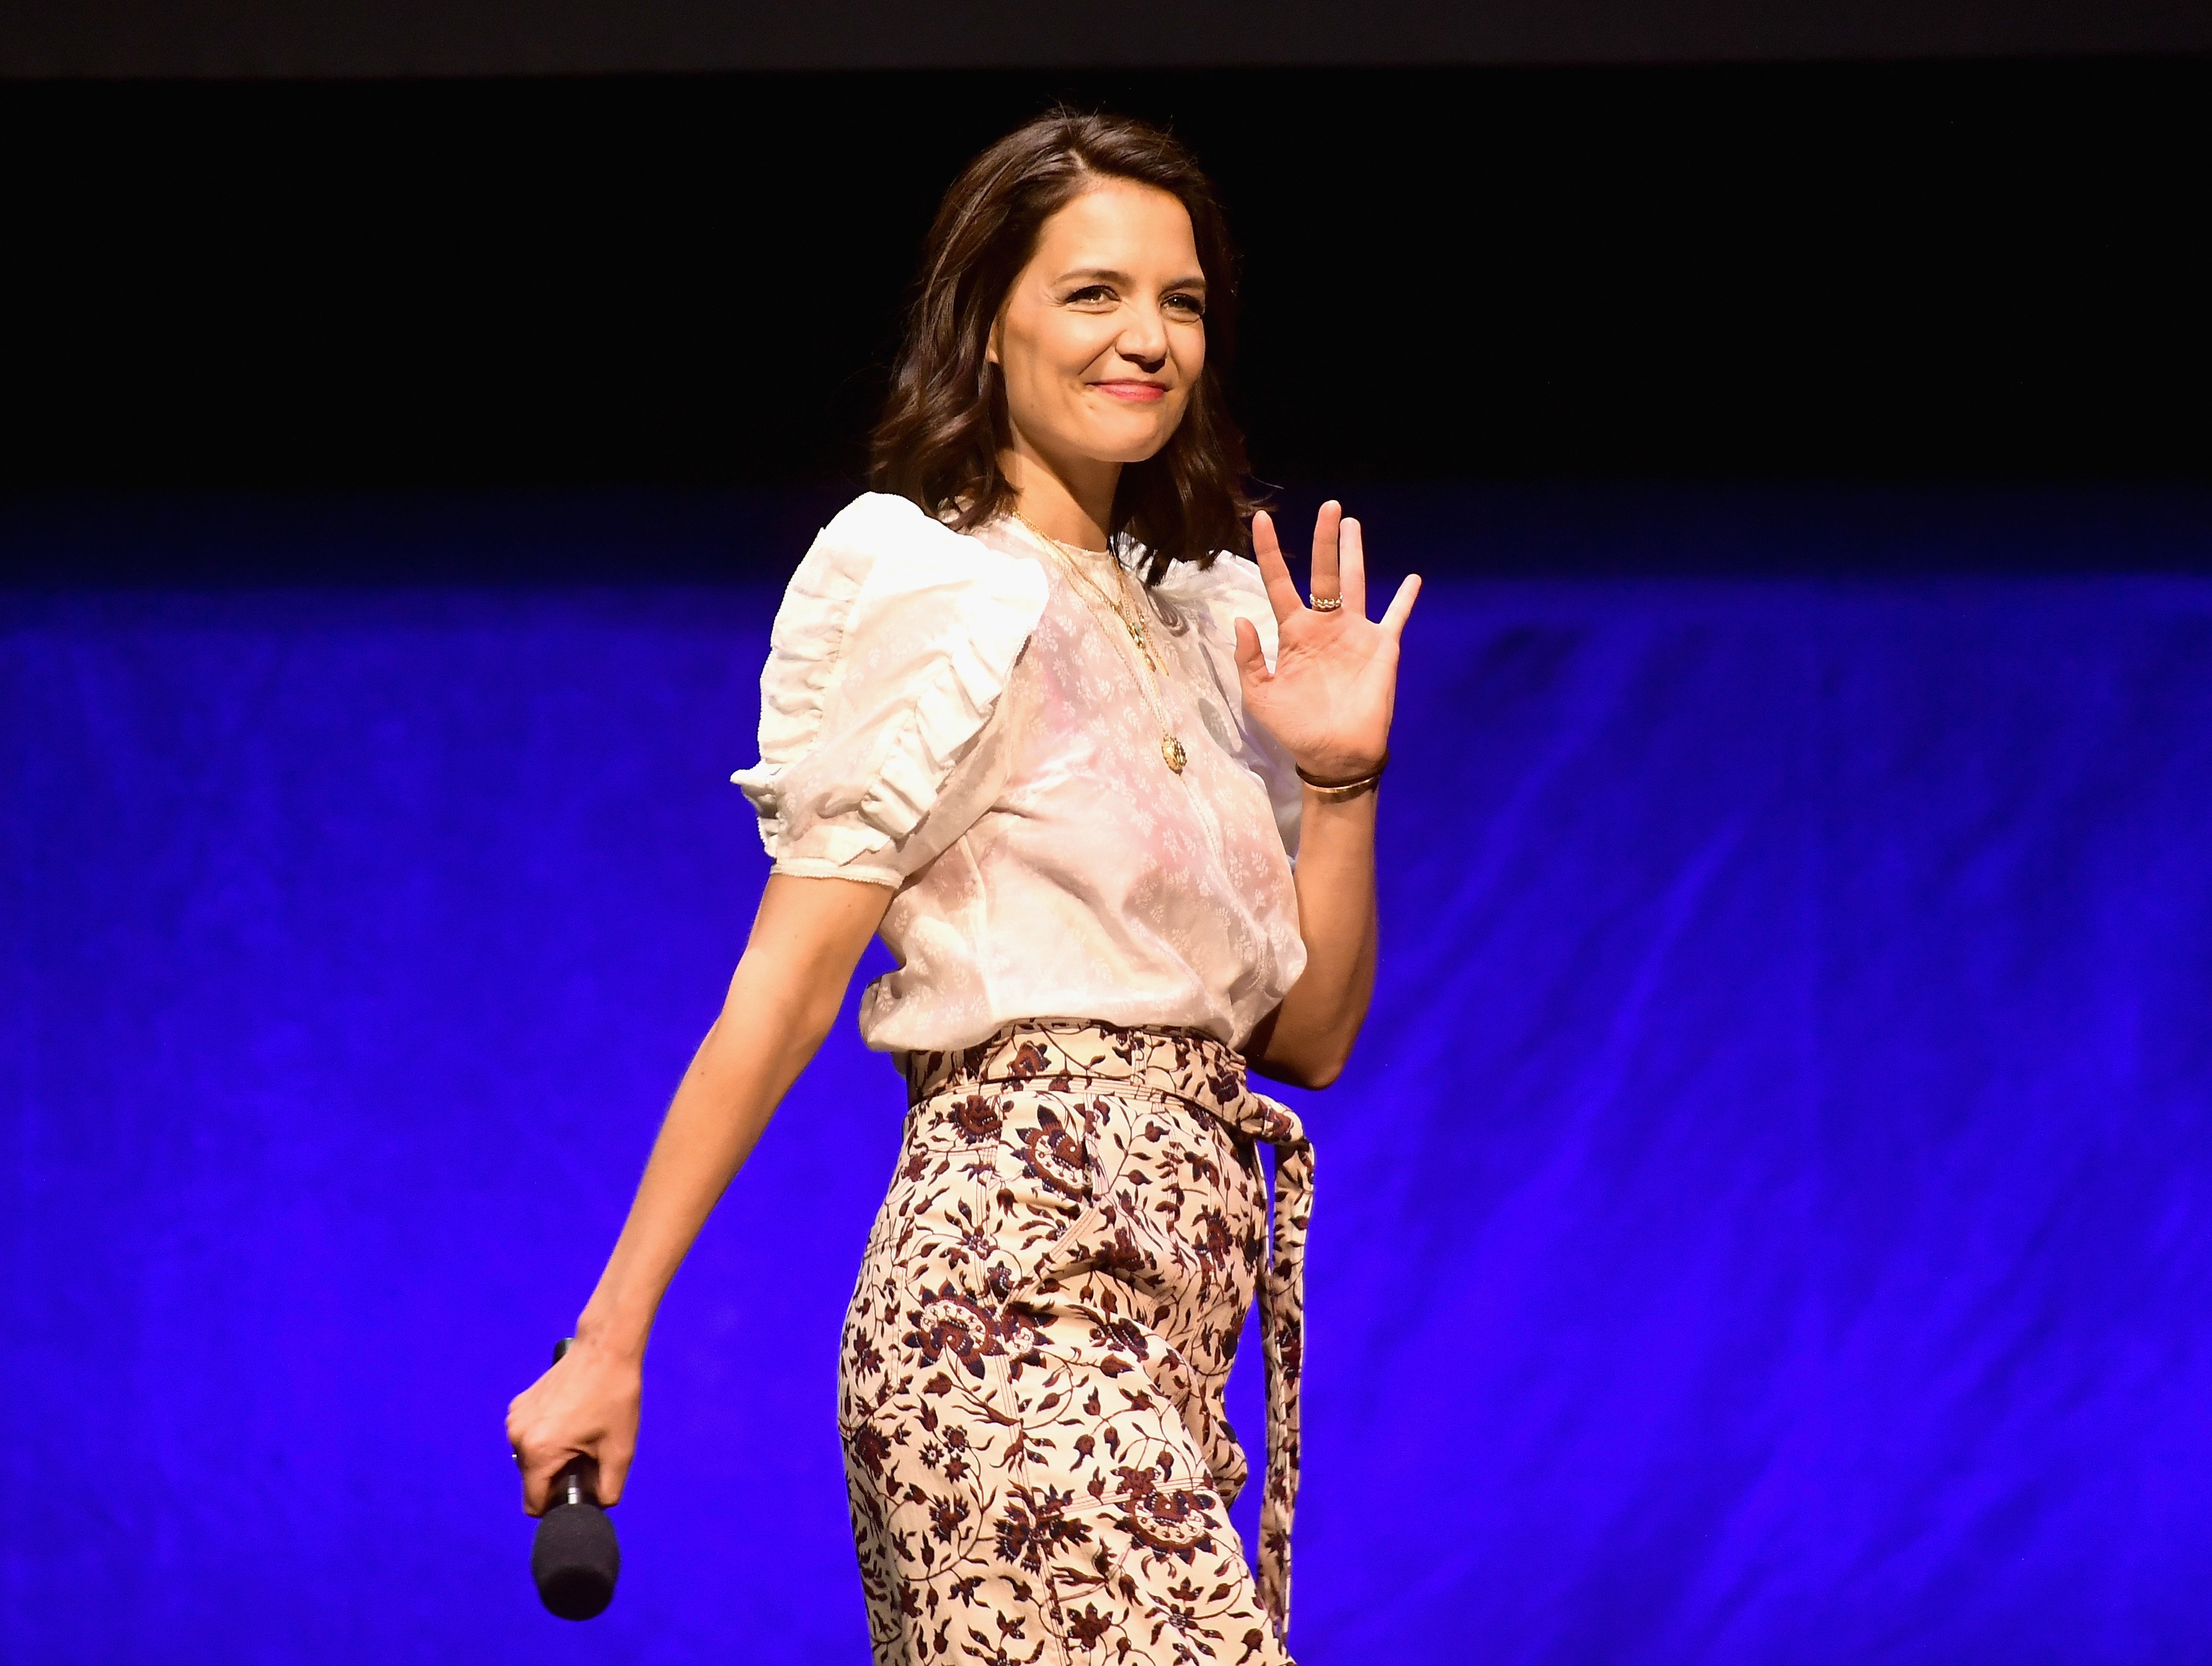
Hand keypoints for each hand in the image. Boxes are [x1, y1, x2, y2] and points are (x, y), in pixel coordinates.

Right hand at [505, 1335, 642, 1514]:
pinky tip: (570, 1420)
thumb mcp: (620, 1451)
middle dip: (557, 1477)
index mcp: (538, 1452)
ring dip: (552, 1456)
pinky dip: (546, 1437)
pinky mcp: (518, 1404)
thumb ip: (608, 1490)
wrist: (604, 1349)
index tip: (579, 1489)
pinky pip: (529, 1436)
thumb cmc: (614, 1397)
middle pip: (533, 1480)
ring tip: (581, 1434)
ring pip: (531, 1458)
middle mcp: (517, 1437)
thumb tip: (598, 1506)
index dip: (557, 1505)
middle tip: (587, 1454)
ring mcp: (514, 1418)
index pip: (534, 1504)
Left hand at [1233, 502, 1419, 781]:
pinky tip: (1414, 579)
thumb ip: (1248, 658)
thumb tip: (1241, 618)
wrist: (1335, 756)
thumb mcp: (1260, 696)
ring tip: (1352, 524)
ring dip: (1355, 554)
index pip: (1278, 584)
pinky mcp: (1383, 647)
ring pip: (1357, 583)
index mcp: (1293, 634)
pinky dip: (1405, 599)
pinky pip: (1396, 617)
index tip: (1261, 520)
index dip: (1270, 552)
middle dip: (1325, 540)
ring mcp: (1355, 633)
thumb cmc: (1296, 727)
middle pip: (1324, 573)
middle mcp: (1324, 626)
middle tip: (1330, 506)